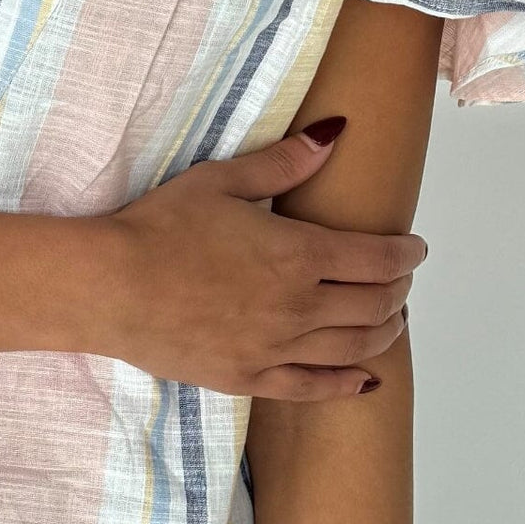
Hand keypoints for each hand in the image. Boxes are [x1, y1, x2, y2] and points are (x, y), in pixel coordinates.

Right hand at [91, 120, 426, 398]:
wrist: (110, 287)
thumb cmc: (160, 228)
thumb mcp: (222, 181)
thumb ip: (284, 162)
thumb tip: (333, 134)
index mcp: (299, 253)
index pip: (378, 258)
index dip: (406, 255)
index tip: (414, 250)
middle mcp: (299, 306)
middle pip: (375, 305)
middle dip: (398, 292)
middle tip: (400, 282)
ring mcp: (277, 348)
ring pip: (354, 348)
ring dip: (384, 333)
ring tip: (391, 322)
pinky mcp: (249, 379)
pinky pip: (314, 388)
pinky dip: (348, 385)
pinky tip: (364, 381)